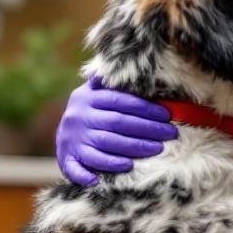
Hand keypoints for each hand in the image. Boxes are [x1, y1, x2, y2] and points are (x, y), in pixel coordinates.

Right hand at [56, 76, 177, 185]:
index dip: (144, 107)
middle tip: (170, 133)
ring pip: (106, 143)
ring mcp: (73, 139)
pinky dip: (105, 166)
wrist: (62, 137)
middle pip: (117, 122)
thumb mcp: (94, 93)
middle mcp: (79, 117)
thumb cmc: (89, 112)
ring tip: (157, 148)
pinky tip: (126, 167)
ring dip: (134, 147)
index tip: (166, 114)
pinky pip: (87, 164)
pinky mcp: (68, 158)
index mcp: (87, 98)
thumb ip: (110, 84)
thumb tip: (130, 66)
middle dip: (147, 128)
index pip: (119, 101)